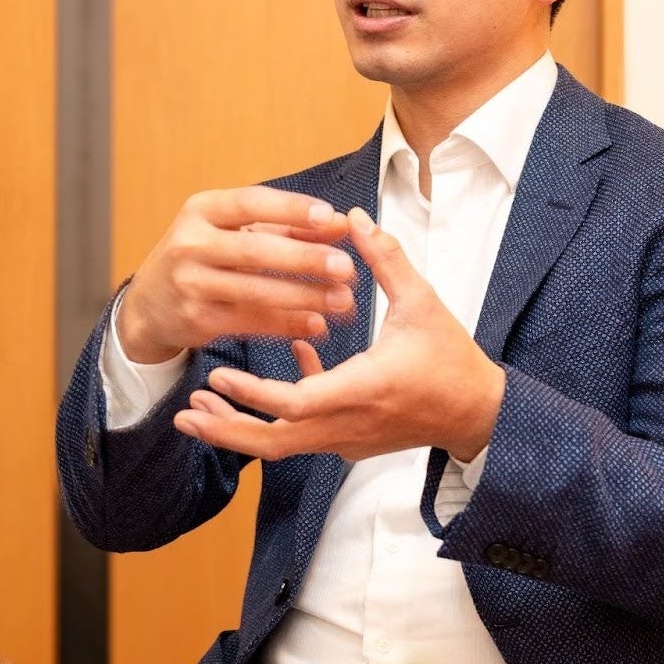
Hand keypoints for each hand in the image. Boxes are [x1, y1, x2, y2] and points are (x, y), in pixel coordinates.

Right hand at [116, 186, 359, 363]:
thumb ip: (285, 227)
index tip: (330, 217)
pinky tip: (317, 324)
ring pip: (256, 291)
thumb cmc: (201, 257)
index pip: (250, 203)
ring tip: (342, 299)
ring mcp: (190, 285)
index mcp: (201, 210)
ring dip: (305, 296)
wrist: (150, 305)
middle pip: (255, 250)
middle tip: (346, 266)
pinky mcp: (197, 321)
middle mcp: (190, 244)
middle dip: (305, 259)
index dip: (291, 210)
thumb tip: (341, 224)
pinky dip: (288, 323)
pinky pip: (251, 322)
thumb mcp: (231, 230)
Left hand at [173, 206, 505, 461]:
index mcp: (364, 387)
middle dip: (226, 428)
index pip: (294, 402)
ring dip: (241, 427)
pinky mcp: (351, 442)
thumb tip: (355, 218)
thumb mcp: (423, 302)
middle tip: (185, 411)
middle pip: (274, 442)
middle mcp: (349, 423)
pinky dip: (281, 409)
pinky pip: (305, 432)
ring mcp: (348, 439)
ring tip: (203, 406)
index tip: (218, 374)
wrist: (478, 413)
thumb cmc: (453, 359)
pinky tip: (285, 362)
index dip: (252, 392)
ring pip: (282, 445)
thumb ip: (386, 259)